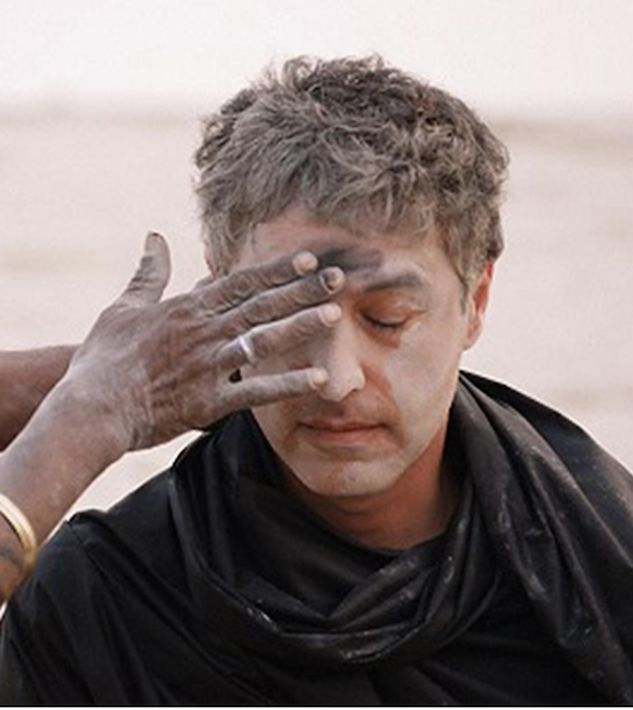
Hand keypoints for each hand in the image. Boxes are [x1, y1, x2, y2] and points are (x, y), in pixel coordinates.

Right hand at [64, 232, 342, 455]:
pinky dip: (287, 384)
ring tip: (333, 316)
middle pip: (260, 305)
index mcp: (187, 309)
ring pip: (262, 340)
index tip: (308, 260)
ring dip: (299, 327)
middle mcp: (204, 332)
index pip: (240, 283)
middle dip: (300, 291)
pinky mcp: (209, 401)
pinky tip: (318, 379)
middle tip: (338, 280)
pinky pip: (255, 392)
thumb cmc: (104, 356)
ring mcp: (208, 366)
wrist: (90, 407)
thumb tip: (154, 236)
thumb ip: (148, 272)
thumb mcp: (124, 306)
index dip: (276, 271)